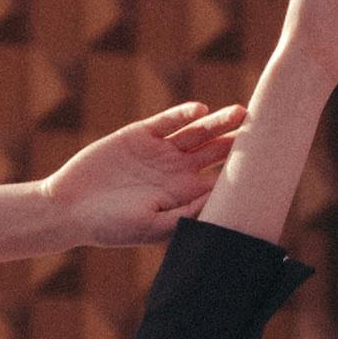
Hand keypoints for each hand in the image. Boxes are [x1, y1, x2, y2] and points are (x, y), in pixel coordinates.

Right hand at [39, 101, 248, 247]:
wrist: (69, 208)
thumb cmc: (109, 227)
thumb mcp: (149, 227)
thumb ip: (183, 216)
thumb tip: (219, 204)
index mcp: (183, 195)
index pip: (222, 181)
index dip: (244, 173)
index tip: (268, 165)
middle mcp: (176, 171)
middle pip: (216, 152)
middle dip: (239, 142)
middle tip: (263, 131)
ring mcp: (159, 151)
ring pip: (197, 133)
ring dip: (219, 124)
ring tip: (241, 113)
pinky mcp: (140, 135)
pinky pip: (168, 121)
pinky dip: (184, 115)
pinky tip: (201, 110)